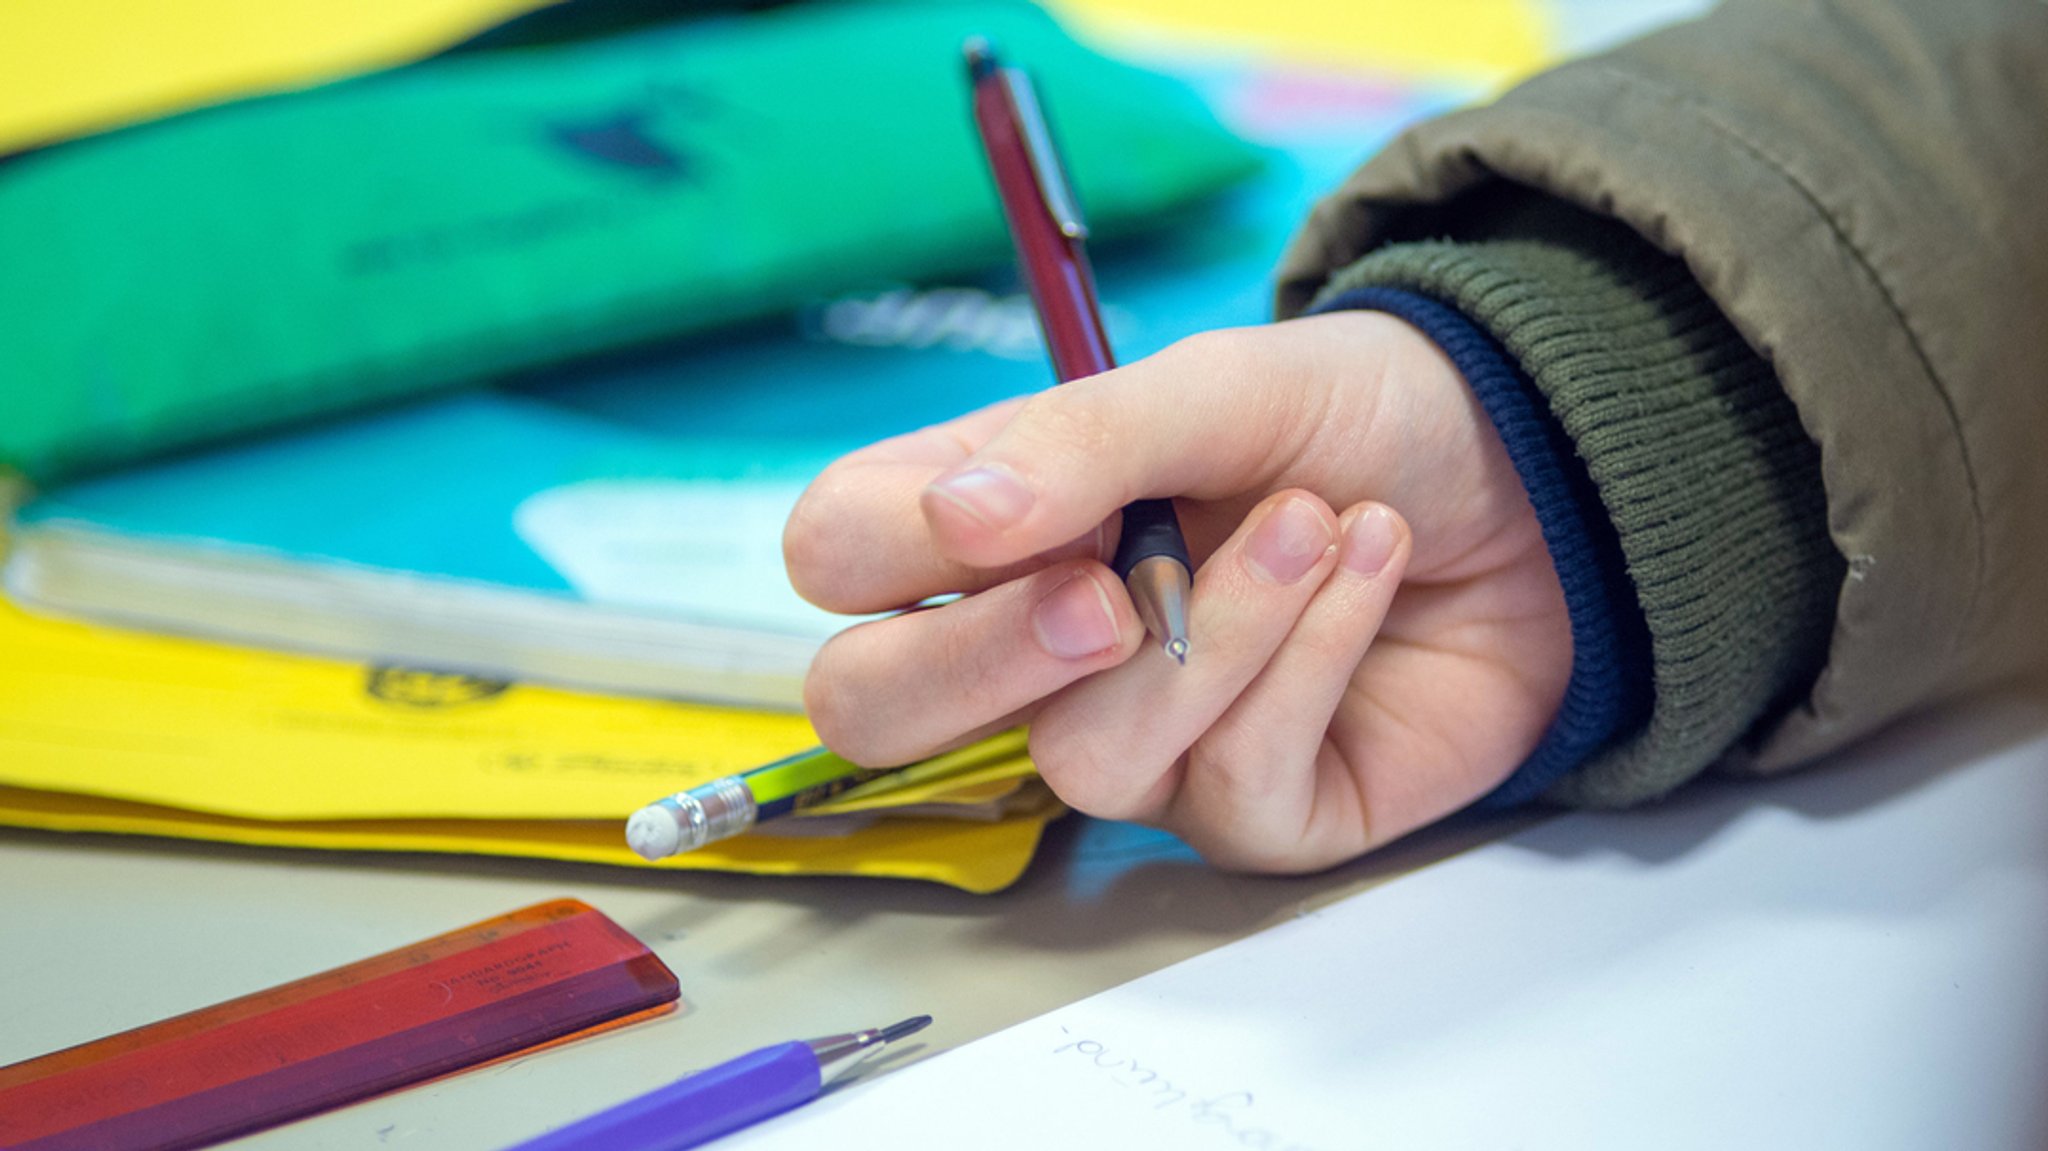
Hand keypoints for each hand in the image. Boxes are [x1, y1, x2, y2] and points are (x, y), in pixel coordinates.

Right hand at [783, 311, 1571, 871]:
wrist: (1540, 477)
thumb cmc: (1357, 417)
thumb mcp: (1218, 388)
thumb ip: (1078, 442)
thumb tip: (956, 520)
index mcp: (994, 522)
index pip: (840, 562)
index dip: (887, 551)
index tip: (1006, 510)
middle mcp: (1040, 646)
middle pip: (881, 714)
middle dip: (989, 658)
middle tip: (1110, 590)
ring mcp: (1141, 741)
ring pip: (1083, 757)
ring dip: (1219, 629)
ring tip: (1318, 524)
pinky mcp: (1251, 808)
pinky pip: (1233, 779)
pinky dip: (1310, 657)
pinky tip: (1372, 570)